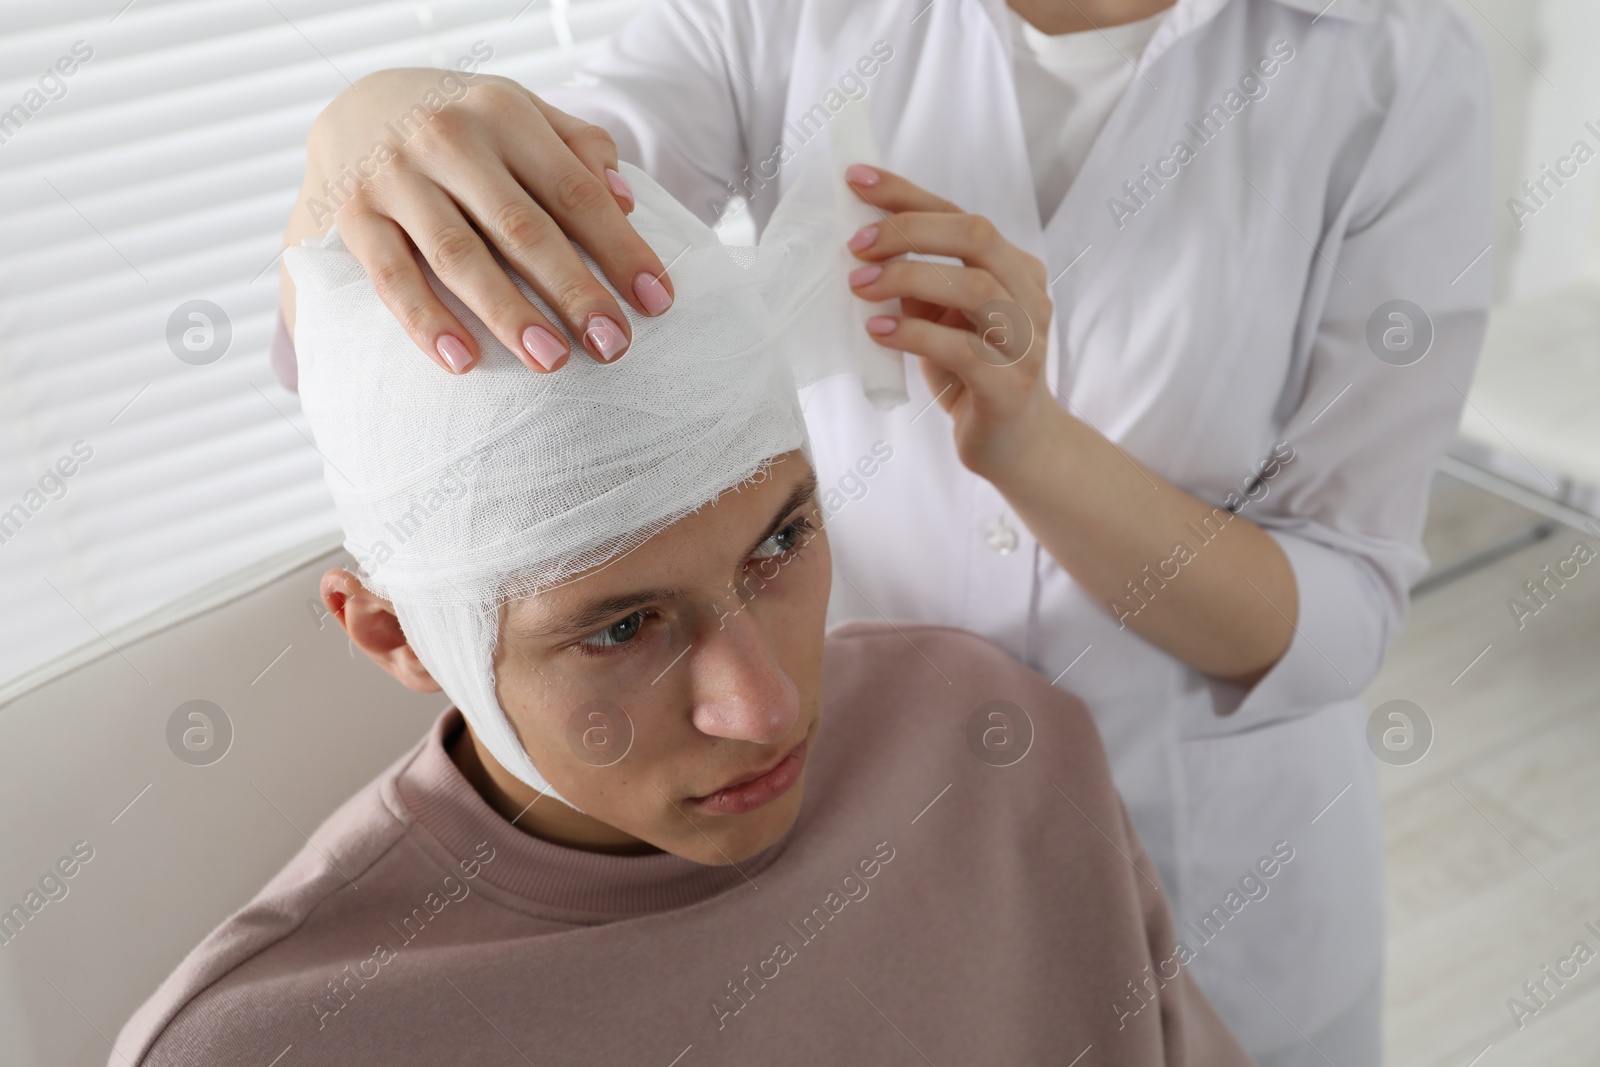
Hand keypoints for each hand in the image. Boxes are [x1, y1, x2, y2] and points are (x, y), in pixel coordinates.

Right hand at [280, 68, 675, 374]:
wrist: (356, 104)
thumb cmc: (466, 126)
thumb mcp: (523, 114)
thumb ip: (579, 148)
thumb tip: (626, 200)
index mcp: (503, 114)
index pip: (574, 191)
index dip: (620, 248)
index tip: (656, 301)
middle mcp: (447, 139)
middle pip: (522, 228)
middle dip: (573, 291)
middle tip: (612, 345)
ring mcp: (394, 177)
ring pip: (459, 256)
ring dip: (508, 314)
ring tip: (552, 361)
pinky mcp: (352, 215)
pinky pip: (392, 277)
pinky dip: (426, 321)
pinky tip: (463, 361)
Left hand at [843, 164, 1056, 477]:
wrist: (1014, 445)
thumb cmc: (970, 374)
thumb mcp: (940, 318)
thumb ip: (916, 282)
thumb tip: (860, 244)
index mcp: (1013, 268)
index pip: (960, 214)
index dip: (907, 193)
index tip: (856, 179)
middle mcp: (1028, 295)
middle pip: (976, 236)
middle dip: (909, 230)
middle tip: (856, 245)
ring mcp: (1026, 340)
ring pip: (974, 287)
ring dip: (907, 278)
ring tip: (859, 286)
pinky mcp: (1011, 385)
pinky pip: (964, 349)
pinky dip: (914, 334)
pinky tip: (877, 331)